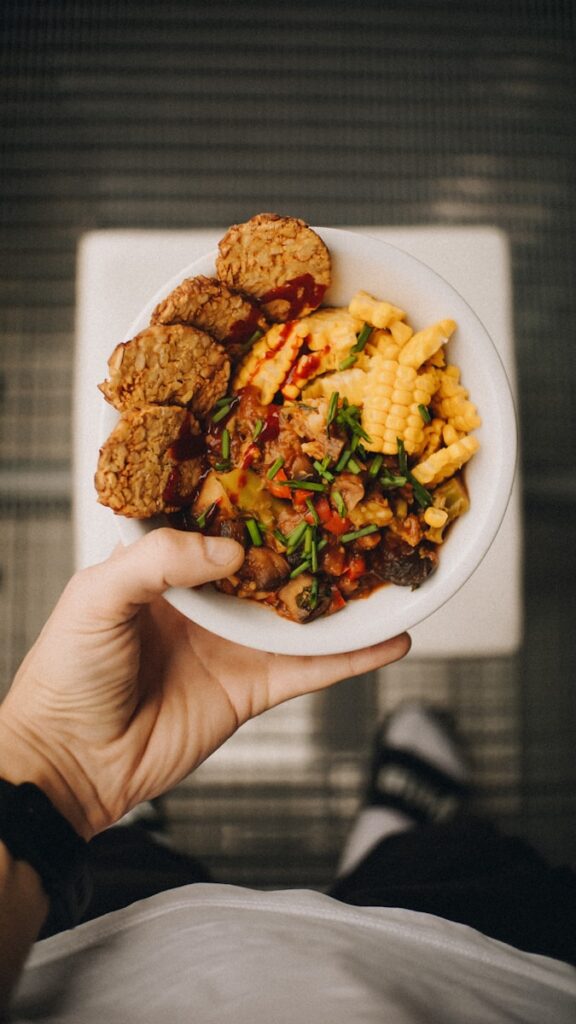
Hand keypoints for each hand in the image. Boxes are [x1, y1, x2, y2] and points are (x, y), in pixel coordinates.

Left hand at [0, 529, 409, 838]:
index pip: (215, 519)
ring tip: (390, 568)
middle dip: (310, 538)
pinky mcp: (253, 688)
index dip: (250, 494)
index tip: (294, 463)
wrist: (72, 763)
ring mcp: (233, 643)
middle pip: (270, 562)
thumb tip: (233, 549)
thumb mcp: (96, 596)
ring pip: (299, 613)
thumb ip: (158, 561)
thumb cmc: (67, 672)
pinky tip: (391, 640)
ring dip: (342, 595)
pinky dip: (353, 657)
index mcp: (163, 566)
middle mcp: (205, 599)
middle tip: (358, 506)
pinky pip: (311, 668)